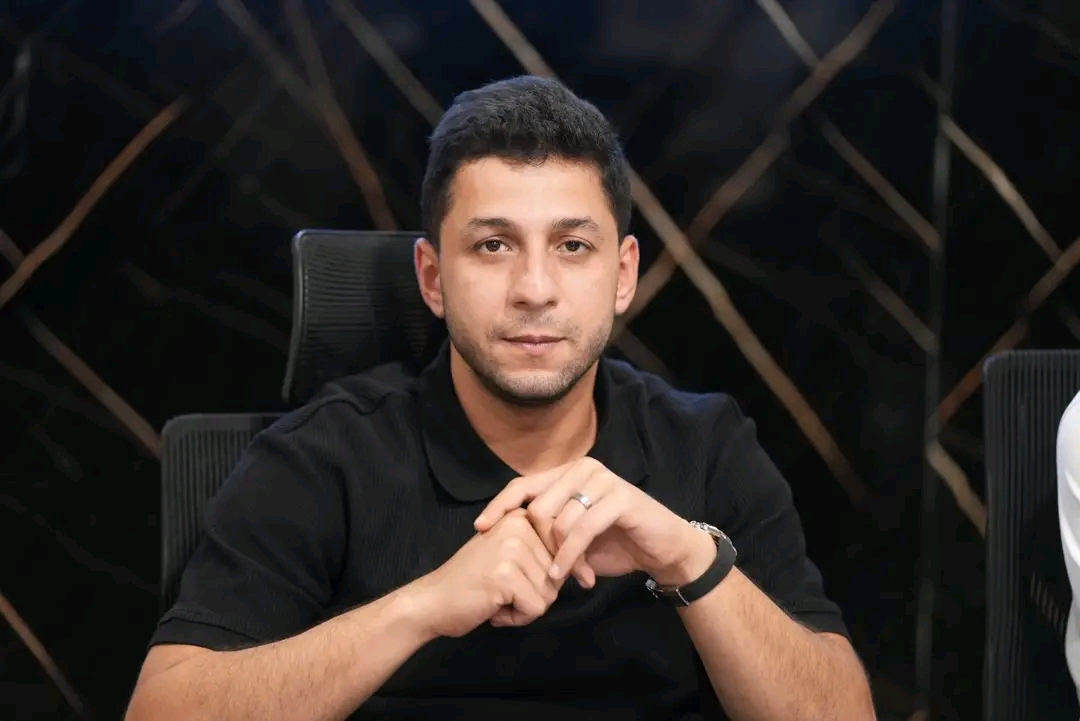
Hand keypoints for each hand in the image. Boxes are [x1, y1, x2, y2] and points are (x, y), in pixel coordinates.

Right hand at [411, 509, 563, 637]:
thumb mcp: (511, 556)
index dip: (555, 572)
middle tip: (503, 591)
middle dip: (536, 592)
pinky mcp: (505, 574)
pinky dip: (518, 618)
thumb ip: (544, 554)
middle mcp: (518, 525)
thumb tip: (587, 572)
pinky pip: (536, 608)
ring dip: (526, 607)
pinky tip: (494, 610)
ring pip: (550, 593)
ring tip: (497, 599)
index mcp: (520, 516)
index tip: (530, 580)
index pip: (565, 546)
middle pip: (559, 572)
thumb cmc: (473, 582)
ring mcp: (511, 548)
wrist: (432, 601)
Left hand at [473, 458, 716, 586]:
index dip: (499, 505)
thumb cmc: (614, 542)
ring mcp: (602, 480)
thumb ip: (545, 530)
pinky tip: (572, 575)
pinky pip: (581, 529)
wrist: (661, 549)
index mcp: (567, 473)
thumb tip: (502, 538)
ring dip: (560, 557)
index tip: (480, 528)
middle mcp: (582, 469)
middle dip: (539, 545)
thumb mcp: (572, 537)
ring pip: (558, 520)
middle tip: (550, 572)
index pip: (522, 485)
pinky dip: (570, 556)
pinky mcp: (618, 498)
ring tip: (570, 578)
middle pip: (537, 507)